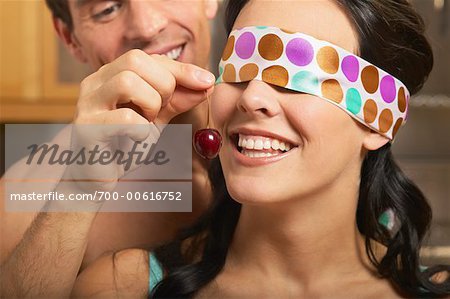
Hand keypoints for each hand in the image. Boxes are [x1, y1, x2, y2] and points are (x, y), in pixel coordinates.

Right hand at [62, 49, 214, 192]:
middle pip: (135, 60)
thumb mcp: (158, 117)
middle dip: (163, 85)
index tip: (207, 82)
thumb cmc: (126, 144)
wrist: (99, 178)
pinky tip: (139, 139)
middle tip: (163, 110)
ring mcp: (88, 104)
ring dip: (151, 105)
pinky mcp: (87, 128)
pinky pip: (125, 118)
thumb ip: (178, 98)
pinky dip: (142, 130)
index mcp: (112, 75)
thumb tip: (206, 84)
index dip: (182, 69)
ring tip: (147, 124)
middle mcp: (96, 83)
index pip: (150, 58)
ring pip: (127, 82)